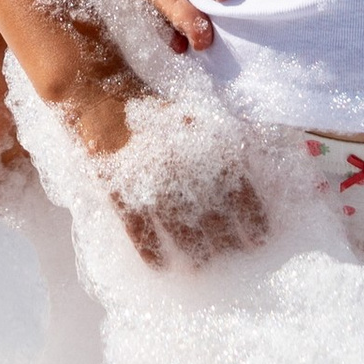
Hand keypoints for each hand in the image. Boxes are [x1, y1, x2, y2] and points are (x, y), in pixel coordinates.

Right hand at [93, 102, 271, 271]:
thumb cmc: (159, 109)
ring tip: (199, 266)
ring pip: (183, 236)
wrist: (103, 97)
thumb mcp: (201, 116)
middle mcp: (189, 172)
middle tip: (228, 255)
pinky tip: (160, 265)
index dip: (254, 225)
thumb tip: (260, 169)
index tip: (257, 241)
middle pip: (217, 225)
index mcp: (212, 151)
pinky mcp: (122, 196)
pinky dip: (153, 254)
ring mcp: (154, 187)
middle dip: (225, 245)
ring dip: (195, 255)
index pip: (245, 200)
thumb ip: (229, 143)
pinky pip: (142, 236)